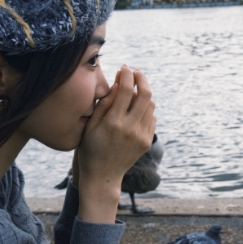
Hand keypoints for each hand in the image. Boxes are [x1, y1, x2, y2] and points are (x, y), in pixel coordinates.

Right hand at [75, 65, 155, 222]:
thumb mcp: (91, 125)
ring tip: (133, 92)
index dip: (127, 74)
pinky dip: (146, 109)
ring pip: (151, 105)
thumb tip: (119, 83)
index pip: (126, 90)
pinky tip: (135, 110)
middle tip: (136, 72)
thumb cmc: (90, 148)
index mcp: (113, 122)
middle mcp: (130, 128)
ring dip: (144, 94)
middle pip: (146, 94)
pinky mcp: (147, 142)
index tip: (124, 67)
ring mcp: (141, 136)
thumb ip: (105, 103)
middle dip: (142, 78)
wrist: (103, 176)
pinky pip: (152, 118)